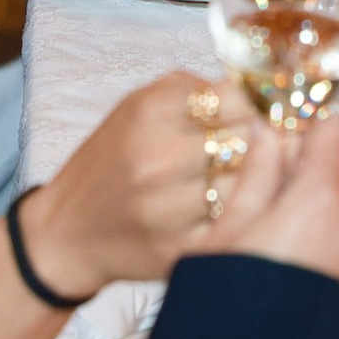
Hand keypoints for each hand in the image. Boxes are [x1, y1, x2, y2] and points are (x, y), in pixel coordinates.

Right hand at [25, 71, 259, 290]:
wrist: (65, 232)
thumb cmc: (113, 159)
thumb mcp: (141, 105)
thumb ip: (198, 90)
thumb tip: (262, 88)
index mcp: (152, 112)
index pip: (239, 96)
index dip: (262, 103)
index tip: (270, 110)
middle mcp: (158, 158)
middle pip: (250, 140)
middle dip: (266, 141)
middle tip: (273, 144)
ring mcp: (167, 209)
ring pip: (249, 184)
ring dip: (258, 180)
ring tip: (255, 176)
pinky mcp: (178, 249)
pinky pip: (235, 224)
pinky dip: (242, 216)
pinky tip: (238, 209)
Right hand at [199, 113, 338, 292]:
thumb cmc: (225, 310)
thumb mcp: (225, 236)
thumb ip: (255, 176)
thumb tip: (269, 132)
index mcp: (321, 200)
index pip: (338, 130)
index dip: (313, 128)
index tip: (289, 140)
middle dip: (337, 152)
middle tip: (296, 170)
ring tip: (308, 208)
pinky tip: (321, 244)